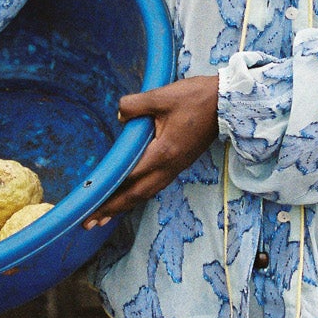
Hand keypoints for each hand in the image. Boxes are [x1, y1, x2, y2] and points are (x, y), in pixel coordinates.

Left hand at [85, 74, 219, 225]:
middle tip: (90, 222)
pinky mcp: (180, 165)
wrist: (226, 103)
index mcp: (163, 152)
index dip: (108, 190)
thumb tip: (119, 115)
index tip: (90, 201)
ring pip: (147, 193)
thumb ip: (135, 105)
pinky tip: (130, 197)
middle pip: (136, 194)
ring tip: (105, 217)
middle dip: (112, 208)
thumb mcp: (162, 96)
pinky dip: (138, 196)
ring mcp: (176, 168)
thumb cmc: (196, 98)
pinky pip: (155, 186)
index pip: (129, 176)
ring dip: (125, 206)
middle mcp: (169, 166)